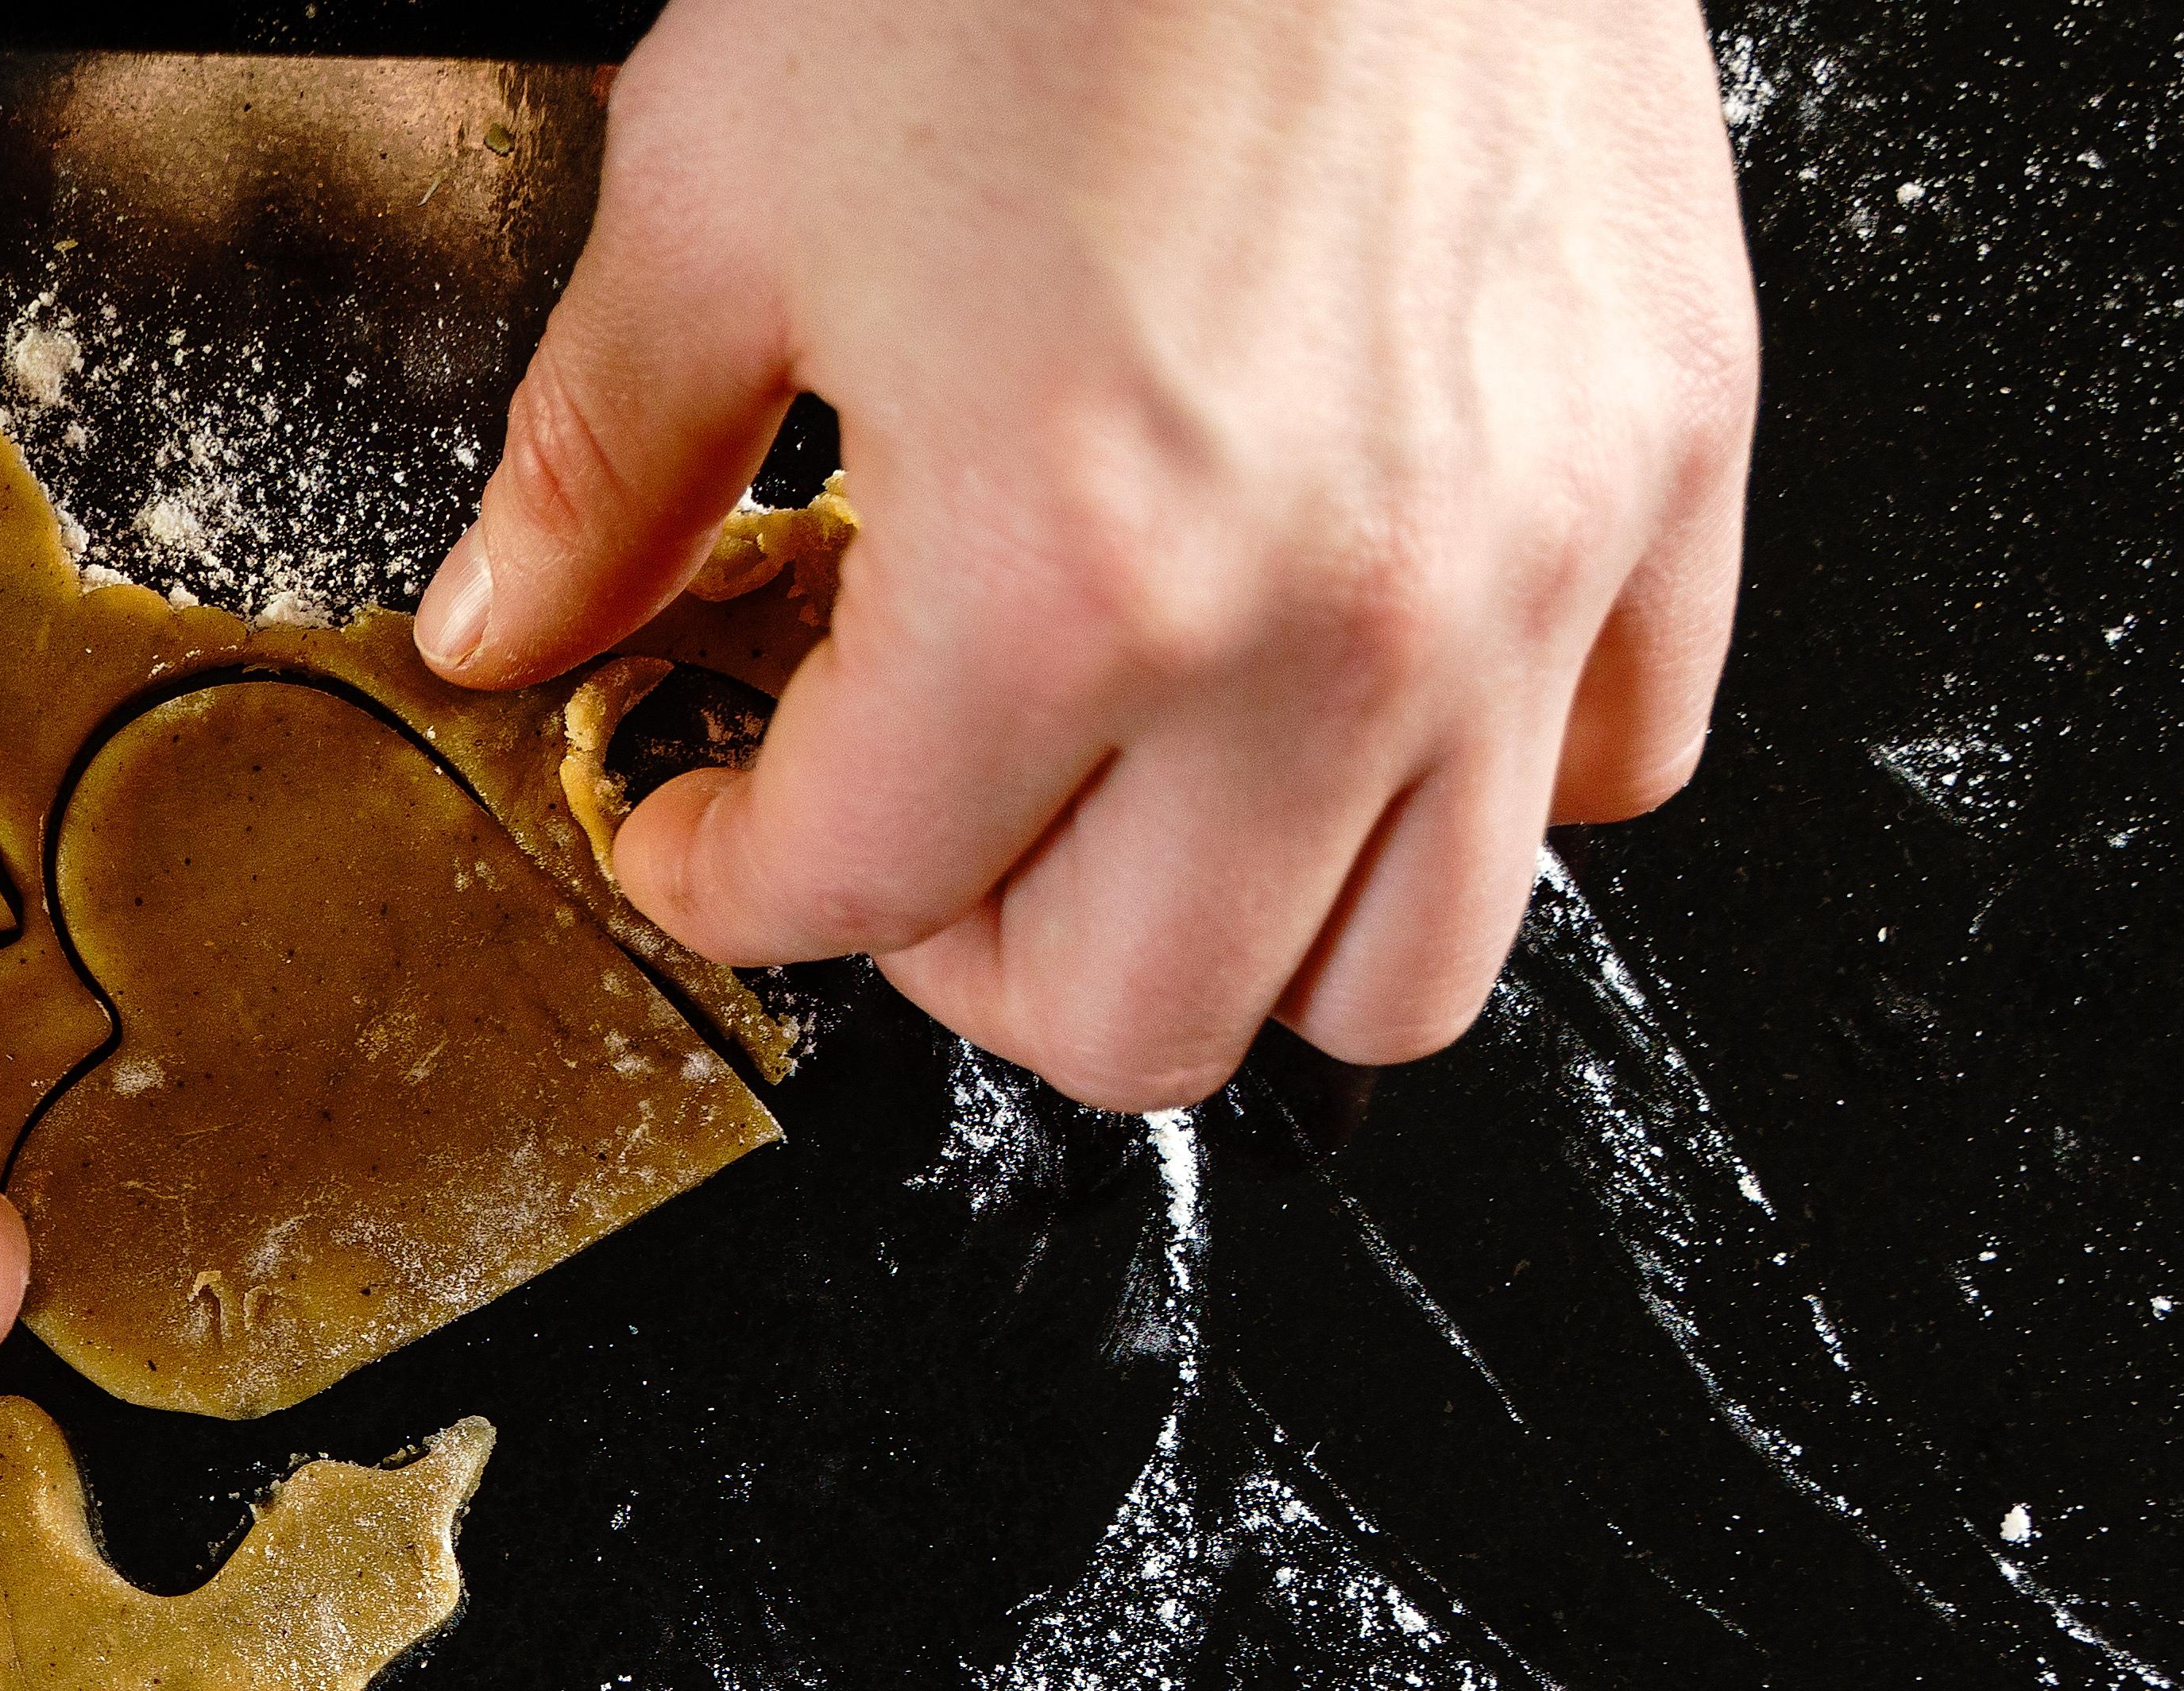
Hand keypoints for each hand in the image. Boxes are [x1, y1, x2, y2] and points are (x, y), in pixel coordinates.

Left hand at [413, 0, 1754, 1111]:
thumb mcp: (729, 179)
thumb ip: (610, 454)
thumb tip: (512, 621)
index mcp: (1066, 584)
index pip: (856, 893)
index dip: (728, 870)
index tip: (705, 817)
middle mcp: (1320, 630)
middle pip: (1140, 1018)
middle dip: (972, 957)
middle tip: (905, 825)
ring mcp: (1525, 565)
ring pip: (1401, 970)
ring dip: (1237, 931)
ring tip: (1123, 800)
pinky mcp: (1670, 463)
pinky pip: (1613, 762)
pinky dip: (1480, 782)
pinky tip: (1340, 681)